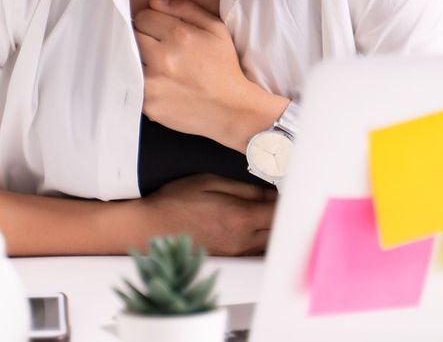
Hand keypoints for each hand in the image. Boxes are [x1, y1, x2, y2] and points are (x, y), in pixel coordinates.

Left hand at [133, 0, 278, 144]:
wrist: (231, 108)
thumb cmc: (224, 66)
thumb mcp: (216, 29)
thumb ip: (185, 8)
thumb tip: (154, 0)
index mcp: (180, 36)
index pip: (143, 17)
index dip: (152, 21)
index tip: (160, 29)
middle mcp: (163, 58)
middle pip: (133, 36)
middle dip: (145, 38)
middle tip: (161, 48)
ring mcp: (153, 83)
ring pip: (129, 60)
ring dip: (141, 60)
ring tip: (161, 66)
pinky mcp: (148, 104)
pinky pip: (133, 84)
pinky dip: (143, 82)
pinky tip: (161, 84)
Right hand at [136, 174, 277, 256]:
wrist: (148, 229)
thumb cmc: (176, 202)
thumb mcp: (211, 182)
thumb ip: (246, 189)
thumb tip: (272, 193)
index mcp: (240, 217)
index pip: (280, 212)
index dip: (291, 200)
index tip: (293, 189)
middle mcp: (242, 240)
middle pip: (280, 230)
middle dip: (286, 215)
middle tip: (288, 199)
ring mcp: (236, 253)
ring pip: (270, 243)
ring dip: (275, 229)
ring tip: (273, 213)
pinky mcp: (229, 260)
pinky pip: (256, 251)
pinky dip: (263, 239)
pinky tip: (259, 228)